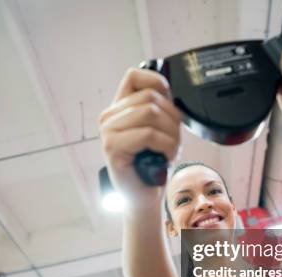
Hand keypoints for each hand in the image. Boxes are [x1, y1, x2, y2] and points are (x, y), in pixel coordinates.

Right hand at [99, 68, 181, 209]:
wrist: (143, 195)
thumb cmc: (152, 165)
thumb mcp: (159, 128)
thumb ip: (158, 106)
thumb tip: (165, 86)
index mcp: (118, 109)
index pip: (134, 76)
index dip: (156, 82)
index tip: (168, 102)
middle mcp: (108, 117)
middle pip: (149, 97)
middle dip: (172, 119)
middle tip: (173, 140)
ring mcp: (107, 131)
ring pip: (150, 113)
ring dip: (170, 134)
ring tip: (168, 150)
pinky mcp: (112, 147)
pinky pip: (148, 134)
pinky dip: (165, 145)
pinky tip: (163, 157)